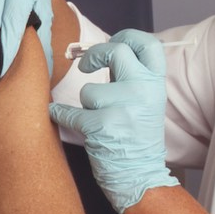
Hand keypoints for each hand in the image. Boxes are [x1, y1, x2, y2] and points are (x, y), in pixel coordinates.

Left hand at [49, 29, 178, 213]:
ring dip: (85, 104)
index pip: (149, 44)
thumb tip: (101, 51)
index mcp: (156, 84)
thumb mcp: (143, 101)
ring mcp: (124, 108)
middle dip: (93, 55)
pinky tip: (58, 116)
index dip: (127, 35)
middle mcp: (144, 92)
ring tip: (95, 118)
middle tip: (84, 65)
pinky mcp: (103, 127)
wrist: (139, 177)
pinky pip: (70, 112)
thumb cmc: (136, 137)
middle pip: (116, 51)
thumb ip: (128, 76)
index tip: (112, 40)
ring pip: (89, 90)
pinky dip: (60, 115)